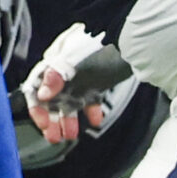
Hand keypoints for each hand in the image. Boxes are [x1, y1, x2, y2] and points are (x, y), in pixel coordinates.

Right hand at [20, 23, 131, 146]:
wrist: (140, 40)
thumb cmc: (107, 45)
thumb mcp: (77, 62)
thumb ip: (56, 77)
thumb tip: (41, 94)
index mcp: (56, 59)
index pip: (36, 85)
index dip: (37, 106)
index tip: (43, 123)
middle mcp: (66, 67)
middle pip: (51, 96)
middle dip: (51, 119)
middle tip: (54, 136)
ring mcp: (83, 73)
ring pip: (70, 100)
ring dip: (68, 119)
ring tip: (71, 134)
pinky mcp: (98, 79)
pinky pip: (90, 98)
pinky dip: (91, 110)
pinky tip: (95, 120)